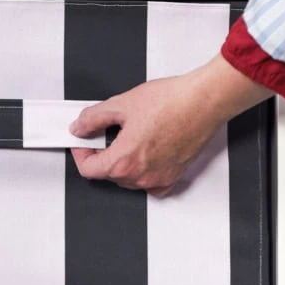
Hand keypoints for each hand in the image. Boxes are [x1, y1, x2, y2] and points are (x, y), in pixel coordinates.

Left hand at [69, 55, 273, 196]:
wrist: (203, 101)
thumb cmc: (172, 102)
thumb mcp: (121, 104)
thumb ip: (93, 118)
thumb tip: (80, 127)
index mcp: (124, 161)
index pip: (89, 170)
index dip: (80, 153)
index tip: (82, 141)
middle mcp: (141, 177)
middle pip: (108, 174)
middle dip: (103, 154)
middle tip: (105, 132)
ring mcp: (159, 179)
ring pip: (128, 179)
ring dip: (122, 161)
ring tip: (129, 135)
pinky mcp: (174, 176)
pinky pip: (150, 183)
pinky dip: (143, 170)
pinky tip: (145, 150)